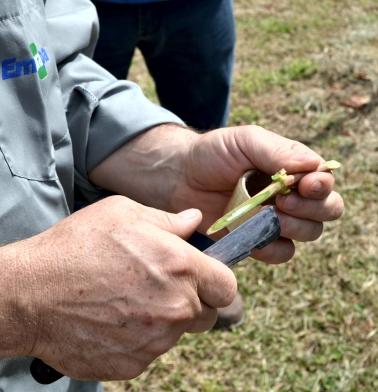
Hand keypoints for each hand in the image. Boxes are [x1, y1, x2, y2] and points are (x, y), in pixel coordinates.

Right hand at [3, 196, 235, 379]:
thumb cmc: (78, 246)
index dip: (218, 281)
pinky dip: (142, 336)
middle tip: (161, 284)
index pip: (227, 287)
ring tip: (130, 298)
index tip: (203, 276)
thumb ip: (169, 220)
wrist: (32, 293)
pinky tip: (115, 317)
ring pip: (178, 332)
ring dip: (165, 317)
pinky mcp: (134, 364)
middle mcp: (175, 308)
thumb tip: (195, 221)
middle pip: (208, 313)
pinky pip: (152, 349)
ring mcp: (155, 340)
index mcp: (180, 268)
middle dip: (193, 299)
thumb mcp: (124, 213)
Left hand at [173, 125, 343, 262]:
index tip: (304, 184)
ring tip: (269, 215)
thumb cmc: (213, 154)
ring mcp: (275, 219)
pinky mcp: (258, 239)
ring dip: (296, 227)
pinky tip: (254, 233)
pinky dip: (273, 247)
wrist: (180, 177)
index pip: (325, 180)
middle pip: (327, 210)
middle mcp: (290, 195)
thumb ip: (279, 151)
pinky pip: (281, 252)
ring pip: (309, 232)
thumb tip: (316, 166)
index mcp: (292, 169)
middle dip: (312, 208)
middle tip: (283, 201)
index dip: (321, 185)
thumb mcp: (245, 141)